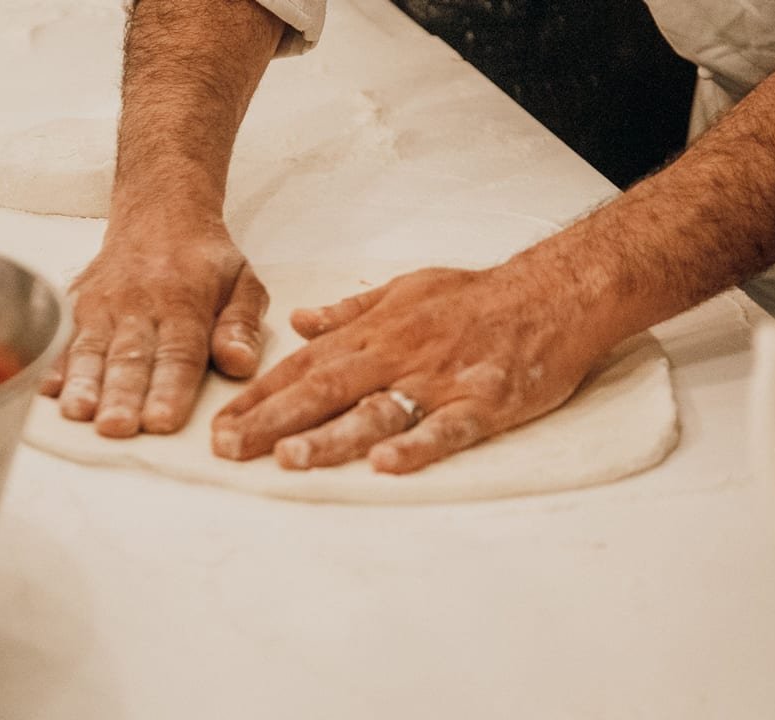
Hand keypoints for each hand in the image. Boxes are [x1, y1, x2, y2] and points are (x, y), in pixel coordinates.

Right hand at [41, 213, 267, 436]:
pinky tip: (46, 389)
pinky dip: (52, 363)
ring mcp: (103, 304)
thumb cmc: (203, 258)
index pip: (178, 353)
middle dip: (122, 395)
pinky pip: (63, 335)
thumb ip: (242, 325)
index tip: (162, 421)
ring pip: (91, 348)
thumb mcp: (242, 282)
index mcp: (185, 302)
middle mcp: (139, 304)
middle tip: (116, 427)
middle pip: (130, 357)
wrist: (159, 210)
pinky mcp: (77, 303)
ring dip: (84, 383)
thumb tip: (239, 363)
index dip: (170, 389)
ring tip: (78, 413)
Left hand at [211, 265, 610, 472]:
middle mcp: (397, 355)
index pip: (305, 367)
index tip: (221, 423)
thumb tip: (298, 322)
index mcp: (375, 332)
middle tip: (230, 449)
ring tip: (288, 460)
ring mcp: (440, 380)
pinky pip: (446, 428)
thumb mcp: (402, 289)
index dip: (260, 396)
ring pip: (376, 411)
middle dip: (272, 421)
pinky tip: (384, 466)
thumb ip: (348, 312)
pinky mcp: (484, 402)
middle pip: (325, 391)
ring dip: (331, 437)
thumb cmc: (473, 294)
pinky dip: (416, 446)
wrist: (553, 291)